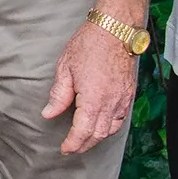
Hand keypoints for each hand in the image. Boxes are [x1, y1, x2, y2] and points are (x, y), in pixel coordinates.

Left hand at [41, 22, 137, 154]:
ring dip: (97, 138)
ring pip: (111, 129)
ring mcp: (122, 99)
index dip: (73, 143)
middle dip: (84, 145)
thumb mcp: (65, 68)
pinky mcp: (129, 94)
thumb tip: (49, 113)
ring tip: (84, 141)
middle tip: (72, 148)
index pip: (82, 131)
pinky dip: (110, 127)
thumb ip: (58, 95)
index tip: (64, 149)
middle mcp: (111, 102)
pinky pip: (121, 118)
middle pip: (98, 134)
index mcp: (93, 98)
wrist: (115, 30)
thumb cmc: (89, 44)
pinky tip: (102, 126)